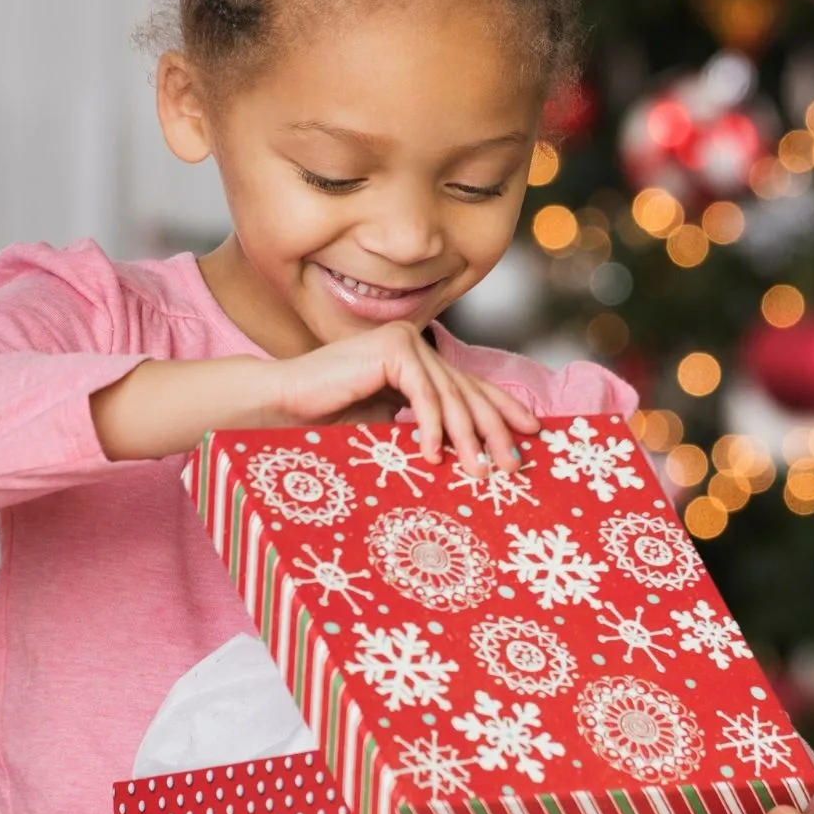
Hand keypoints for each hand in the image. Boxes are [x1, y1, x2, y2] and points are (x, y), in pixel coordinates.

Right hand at [268, 322, 539, 473]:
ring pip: (449, 395)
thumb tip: (472, 459)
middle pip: (467, 391)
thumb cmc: (328, 425)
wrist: (282, 407)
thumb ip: (424, 432)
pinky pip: (422, 393)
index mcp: (418, 362)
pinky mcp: (391, 347)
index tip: (531, 432)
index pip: (469, 386)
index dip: (502, 409)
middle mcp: (416, 345)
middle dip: (494, 431)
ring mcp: (405, 341)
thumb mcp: (389, 431)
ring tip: (481, 471)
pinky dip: (431, 426)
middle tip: (515, 464)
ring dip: (467, 438)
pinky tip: (433, 456)